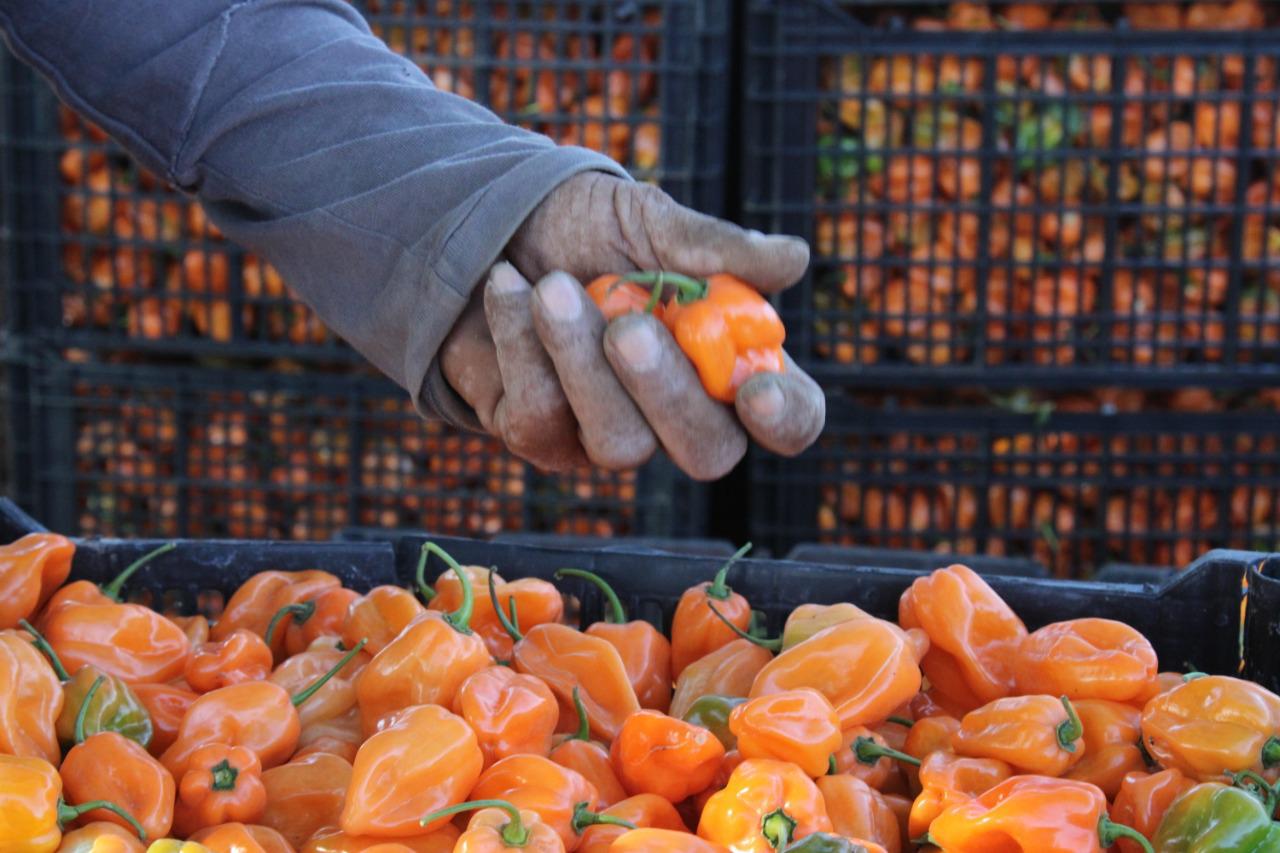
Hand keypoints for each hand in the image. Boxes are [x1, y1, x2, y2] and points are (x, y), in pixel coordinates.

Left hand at [439, 172, 824, 479]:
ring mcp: (609, 435)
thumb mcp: (647, 221)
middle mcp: (679, 413)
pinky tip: (508, 287)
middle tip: (629, 328)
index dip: (786, 417)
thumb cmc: (585, 230)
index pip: (789, 417)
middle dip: (668, 392)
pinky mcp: (542, 439)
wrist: (488, 226)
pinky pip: (541, 419)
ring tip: (551, 286)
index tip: (756, 390)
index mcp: (730, 361)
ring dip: (581, 359)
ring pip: (620, 444)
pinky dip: (522, 344)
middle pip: (707, 452)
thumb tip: (793, 258)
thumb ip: (712, 246)